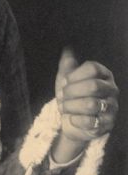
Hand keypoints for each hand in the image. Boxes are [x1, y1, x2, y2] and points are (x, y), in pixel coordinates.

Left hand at [52, 48, 118, 162]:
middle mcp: (112, 90)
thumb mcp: (67, 78)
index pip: (92, 68)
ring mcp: (111, 108)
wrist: (72, 122)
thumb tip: (67, 49)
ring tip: (65, 108)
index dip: (74, 75)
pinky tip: (71, 118)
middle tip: (62, 96)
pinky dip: (75, 119)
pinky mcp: (106, 125)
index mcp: (104, 75)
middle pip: (93, 86)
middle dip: (71, 92)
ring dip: (71, 106)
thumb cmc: (72, 97)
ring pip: (90, 104)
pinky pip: (89, 121)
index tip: (65, 82)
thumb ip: (67, 64)